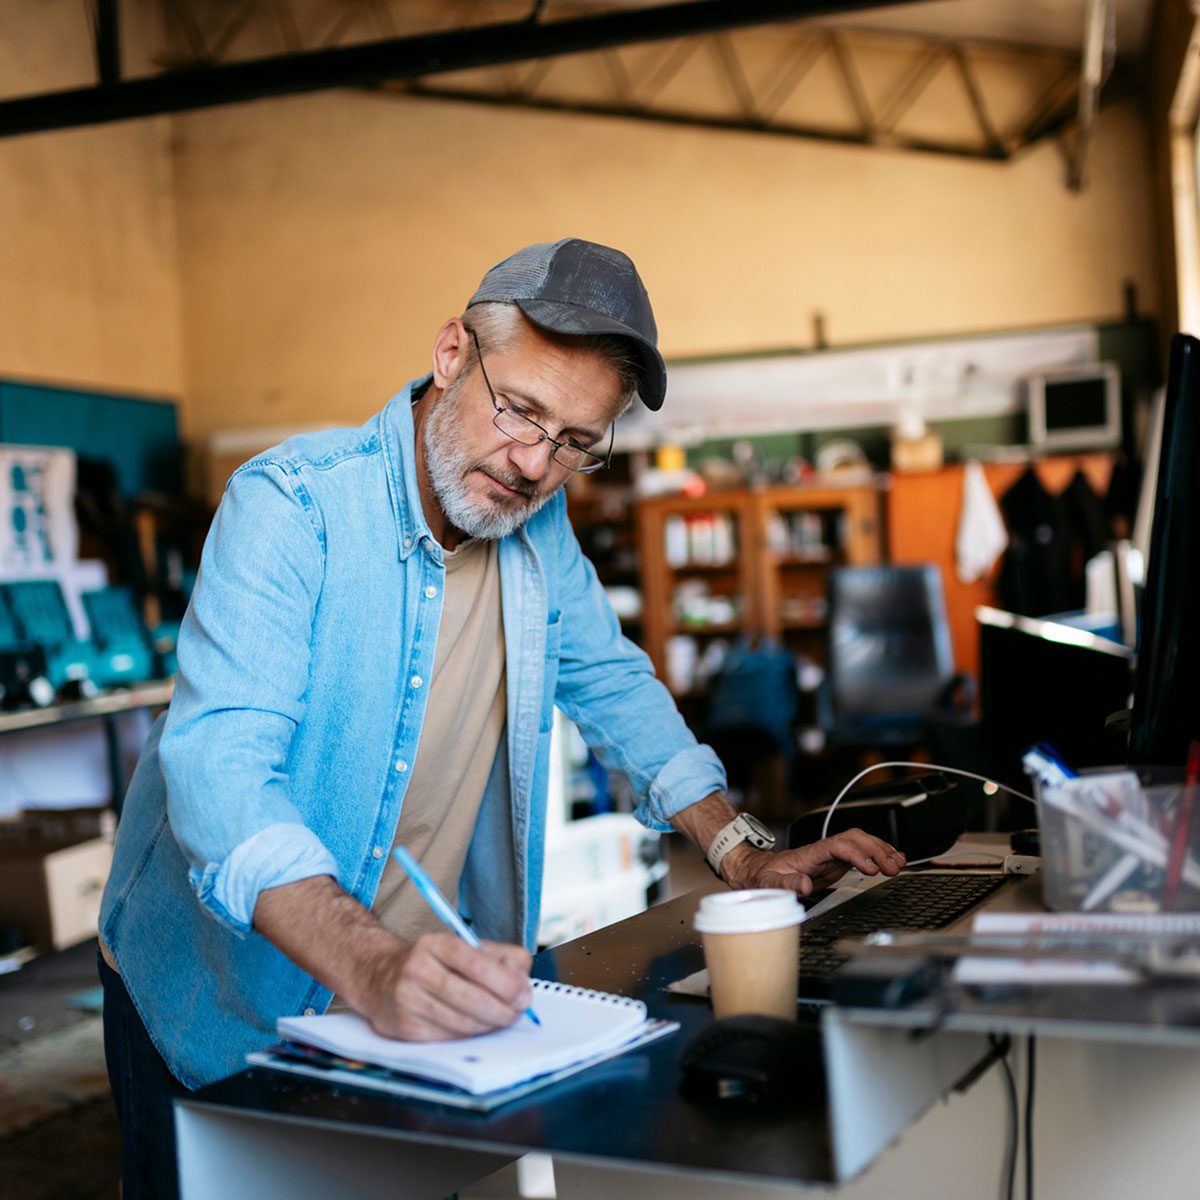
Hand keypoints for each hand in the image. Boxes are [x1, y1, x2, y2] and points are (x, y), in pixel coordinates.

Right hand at [363, 933, 533, 1040]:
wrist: (380, 978)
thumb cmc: (435, 964)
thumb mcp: (466, 948)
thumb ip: (501, 957)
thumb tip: (521, 979)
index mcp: (436, 944)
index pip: (476, 964)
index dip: (506, 983)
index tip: (524, 996)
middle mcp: (417, 968)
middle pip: (470, 996)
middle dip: (502, 1010)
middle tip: (517, 1014)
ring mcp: (407, 999)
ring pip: (461, 1022)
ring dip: (489, 1025)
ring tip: (501, 1020)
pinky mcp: (404, 1026)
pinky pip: (447, 1038)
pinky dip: (469, 1036)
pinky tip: (477, 1028)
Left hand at [721, 828, 904, 894]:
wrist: (757, 871)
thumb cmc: (763, 877)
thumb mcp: (768, 884)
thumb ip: (785, 885)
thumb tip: (804, 886)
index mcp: (809, 854)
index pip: (837, 846)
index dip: (856, 854)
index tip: (871, 867)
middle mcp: (822, 851)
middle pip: (853, 839)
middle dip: (875, 849)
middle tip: (892, 867)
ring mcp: (830, 855)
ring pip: (860, 842)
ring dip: (880, 849)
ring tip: (898, 862)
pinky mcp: (835, 863)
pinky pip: (860, 853)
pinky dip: (878, 854)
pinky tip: (892, 859)